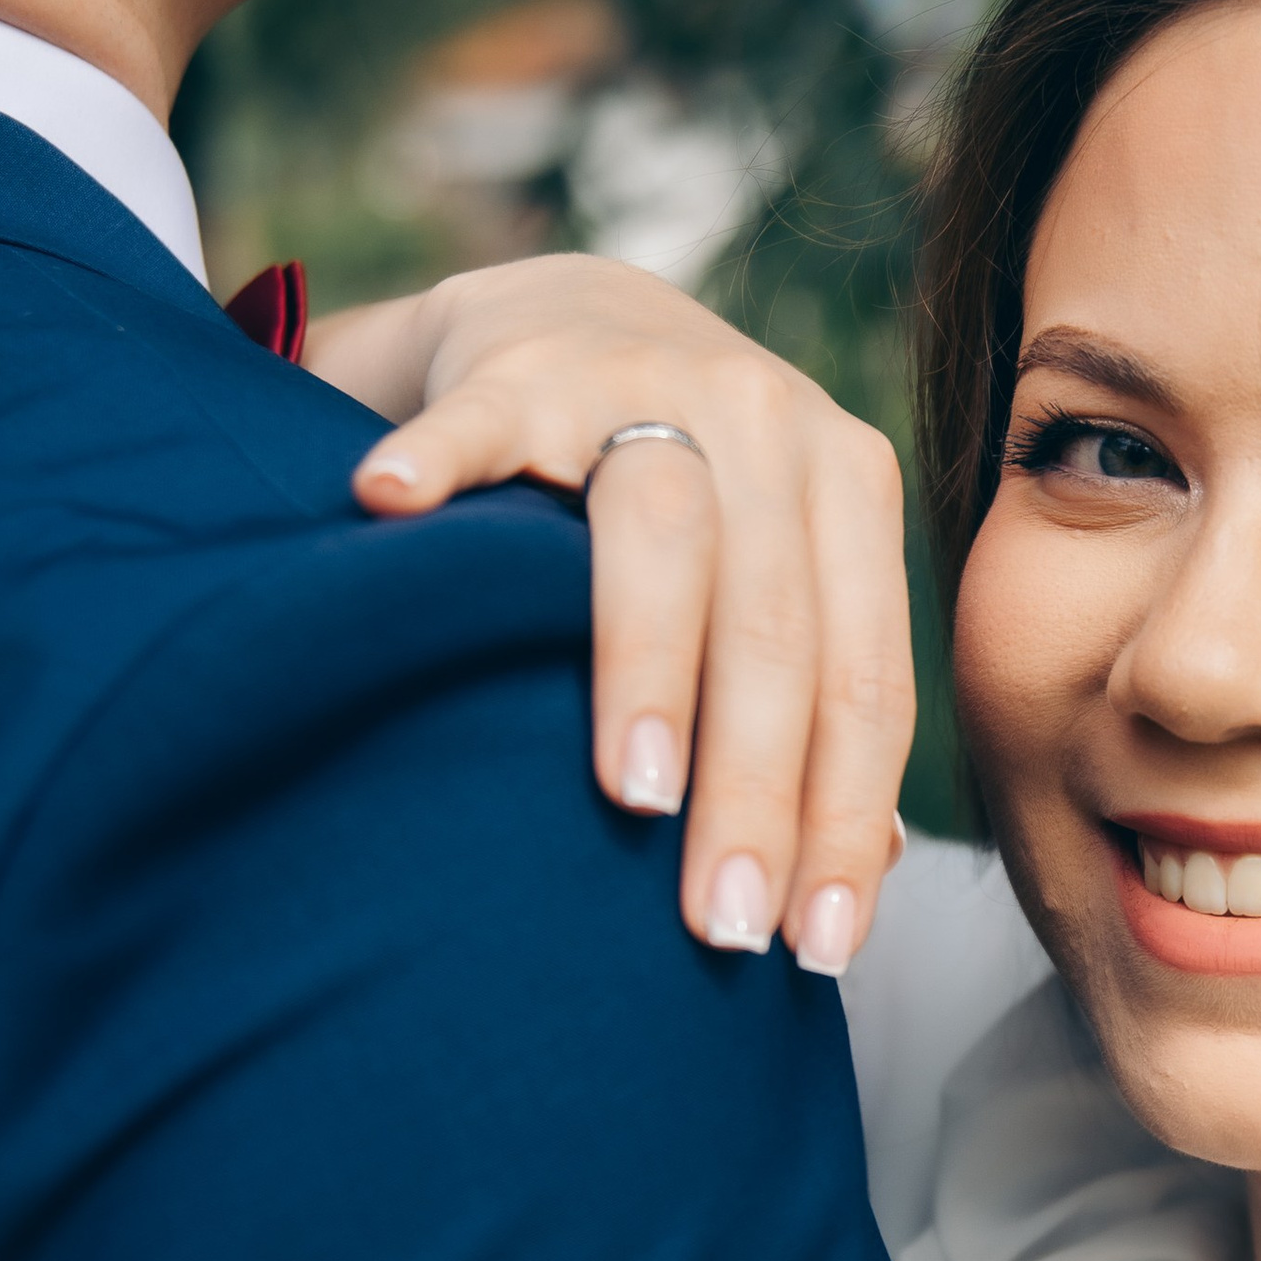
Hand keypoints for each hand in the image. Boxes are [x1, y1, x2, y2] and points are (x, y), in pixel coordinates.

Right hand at [308, 257, 912, 972]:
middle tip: (721, 921)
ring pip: (662, 529)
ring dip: (652, 664)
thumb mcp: (775, 574)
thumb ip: (815, 694)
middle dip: (756, 787)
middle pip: (777, 624)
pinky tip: (391, 509)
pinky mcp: (515, 362)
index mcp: (847, 487)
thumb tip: (869, 867)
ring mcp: (639, 382)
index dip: (845, 816)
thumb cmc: (682, 495)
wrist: (570, 316)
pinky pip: (483, 421)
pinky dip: (440, 462)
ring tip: (637, 793)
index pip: (861, 676)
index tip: (819, 944)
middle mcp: (766, 420)